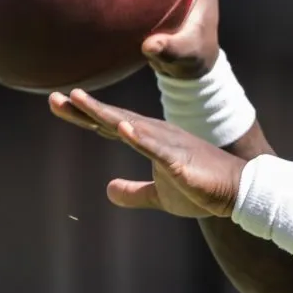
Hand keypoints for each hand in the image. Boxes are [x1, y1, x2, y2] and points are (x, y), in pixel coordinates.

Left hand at [50, 88, 244, 217]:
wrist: (236, 191)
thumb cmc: (200, 189)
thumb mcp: (159, 195)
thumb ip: (133, 191)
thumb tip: (107, 189)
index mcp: (151, 140)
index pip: (111, 124)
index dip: (85, 115)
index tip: (59, 103)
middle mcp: (157, 135)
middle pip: (115, 119)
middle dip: (85, 109)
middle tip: (56, 97)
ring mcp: (169, 145)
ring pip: (132, 126)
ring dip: (106, 114)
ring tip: (81, 101)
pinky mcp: (180, 161)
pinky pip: (157, 148)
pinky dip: (139, 136)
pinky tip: (123, 128)